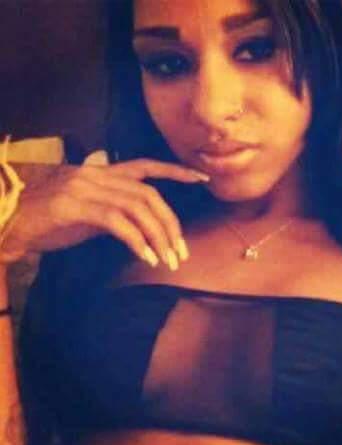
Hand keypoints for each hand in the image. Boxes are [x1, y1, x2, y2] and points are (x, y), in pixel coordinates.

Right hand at [0, 159, 209, 268]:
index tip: (202, 178)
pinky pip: (117, 222)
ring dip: (158, 237)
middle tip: (181, 252)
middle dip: (171, 224)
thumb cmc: (45, 219)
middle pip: (149, 195)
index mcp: (101, 173)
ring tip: (168, 261)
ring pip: (138, 208)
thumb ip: (114, 212)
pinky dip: (137, 240)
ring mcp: (85, 188)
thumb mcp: (85, 212)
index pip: (147, 166)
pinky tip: (146, 258)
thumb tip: (142, 227)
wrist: (6, 219)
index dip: (176, 171)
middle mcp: (97, 175)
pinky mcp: (74, 207)